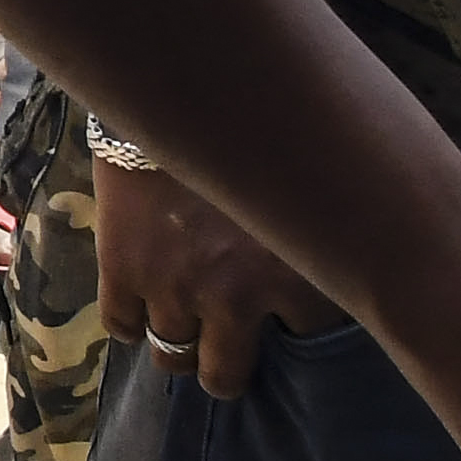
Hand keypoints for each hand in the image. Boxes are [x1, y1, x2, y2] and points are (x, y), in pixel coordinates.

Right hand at [97, 144, 341, 395]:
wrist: (182, 85)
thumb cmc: (260, 126)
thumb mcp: (307, 184)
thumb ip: (314, 230)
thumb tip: (339, 250)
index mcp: (291, 276)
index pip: (304, 338)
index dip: (293, 328)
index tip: (289, 318)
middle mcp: (232, 296)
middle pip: (224, 375)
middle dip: (225, 368)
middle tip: (227, 348)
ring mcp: (174, 287)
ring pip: (170, 357)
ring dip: (179, 344)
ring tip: (182, 326)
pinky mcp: (123, 269)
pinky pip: (121, 325)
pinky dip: (130, 322)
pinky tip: (141, 305)